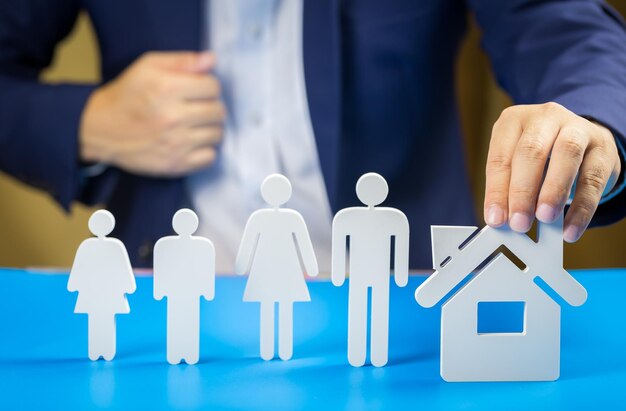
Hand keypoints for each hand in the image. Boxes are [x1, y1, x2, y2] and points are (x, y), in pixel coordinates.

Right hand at [79, 51, 224, 176]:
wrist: (99, 129)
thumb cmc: (127, 95)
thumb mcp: (148, 67)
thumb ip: (182, 61)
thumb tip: (211, 60)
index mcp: (167, 89)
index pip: (213, 86)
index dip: (208, 86)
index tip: (198, 90)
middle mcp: (173, 117)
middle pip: (219, 111)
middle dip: (212, 107)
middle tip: (198, 108)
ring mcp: (175, 143)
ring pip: (217, 134)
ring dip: (210, 128)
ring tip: (195, 125)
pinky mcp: (175, 164)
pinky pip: (210, 157)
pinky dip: (205, 150)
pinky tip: (192, 142)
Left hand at [484, 102, 620, 241]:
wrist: (581, 141)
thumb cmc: (540, 156)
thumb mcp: (517, 165)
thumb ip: (508, 188)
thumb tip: (501, 220)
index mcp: (514, 120)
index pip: (500, 157)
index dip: (497, 190)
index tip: (495, 219)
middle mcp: (545, 117)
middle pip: (532, 151)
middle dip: (523, 191)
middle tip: (519, 222)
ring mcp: (577, 128)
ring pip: (567, 154)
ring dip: (553, 191)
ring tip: (544, 218)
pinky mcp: (603, 147)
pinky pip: (592, 178)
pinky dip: (581, 208)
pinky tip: (570, 228)